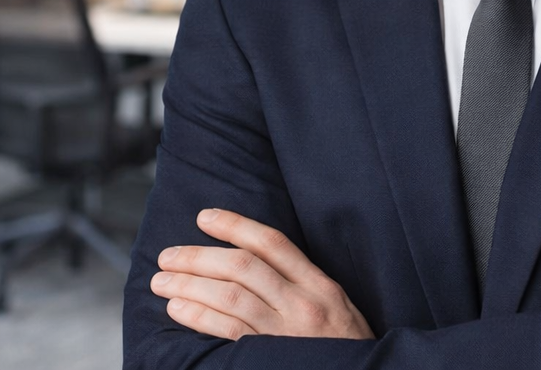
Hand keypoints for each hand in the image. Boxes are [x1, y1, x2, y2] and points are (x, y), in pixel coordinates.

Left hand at [150, 209, 373, 341]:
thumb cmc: (345, 345)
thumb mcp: (336, 304)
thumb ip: (302, 282)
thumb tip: (256, 261)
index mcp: (319, 283)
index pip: (272, 243)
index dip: (236, 225)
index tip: (205, 217)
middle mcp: (301, 303)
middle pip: (243, 267)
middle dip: (200, 257)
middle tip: (169, 255)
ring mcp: (283, 332)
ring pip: (230, 297)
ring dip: (190, 286)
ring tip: (162, 281)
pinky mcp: (266, 358)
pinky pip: (228, 332)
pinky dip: (199, 317)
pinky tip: (178, 310)